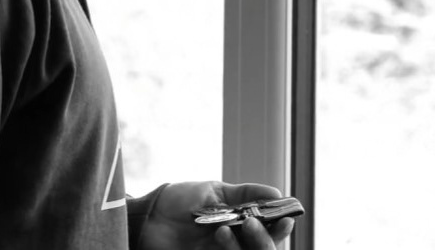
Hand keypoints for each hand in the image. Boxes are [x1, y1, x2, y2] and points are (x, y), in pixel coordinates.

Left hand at [138, 181, 294, 249]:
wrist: (148, 216)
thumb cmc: (179, 201)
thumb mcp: (213, 191)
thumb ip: (245, 194)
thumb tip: (277, 194)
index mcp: (240, 223)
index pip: (269, 231)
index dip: (280, 228)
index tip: (286, 219)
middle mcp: (235, 241)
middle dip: (265, 240)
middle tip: (252, 224)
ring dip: (244, 245)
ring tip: (227, 228)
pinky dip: (230, 249)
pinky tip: (220, 235)